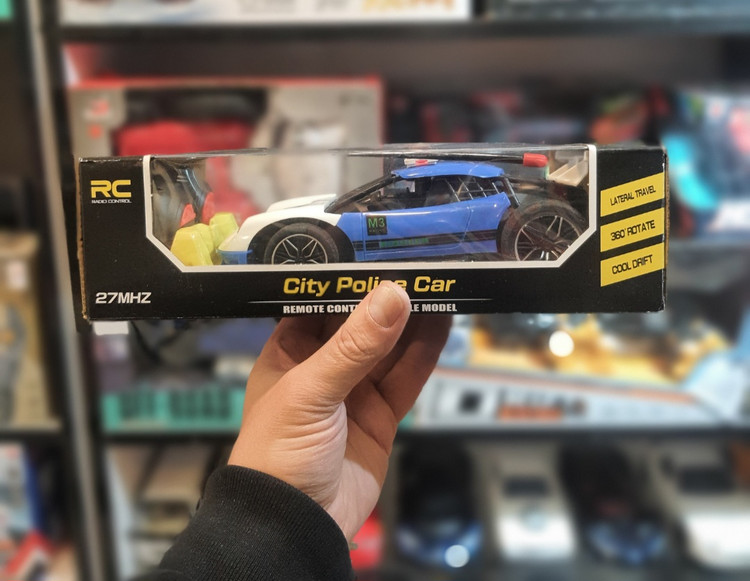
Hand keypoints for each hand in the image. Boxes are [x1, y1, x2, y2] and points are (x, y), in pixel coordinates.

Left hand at [229, 282, 449, 538]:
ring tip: (439, 289)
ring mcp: (354, 392)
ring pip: (388, 348)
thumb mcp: (311, 391)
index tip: (381, 257)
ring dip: (412, 321)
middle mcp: (323, 367)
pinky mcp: (381, 416)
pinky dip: (424, 353)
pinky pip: (405, 378)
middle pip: (361, 324)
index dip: (351, 282)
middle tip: (421, 270)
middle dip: (388, 300)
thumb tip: (393, 296)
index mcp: (290, 352)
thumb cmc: (278, 454)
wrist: (292, 528)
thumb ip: (354, 345)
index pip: (322, 305)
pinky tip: (441, 325)